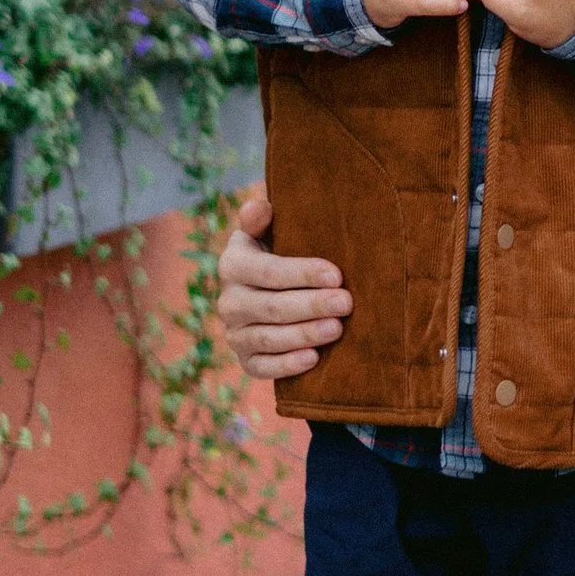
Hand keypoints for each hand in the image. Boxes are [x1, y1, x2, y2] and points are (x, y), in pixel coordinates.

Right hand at [216, 185, 351, 380]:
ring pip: (268, 338)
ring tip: (337, 328)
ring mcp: (234, 334)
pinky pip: (261, 368)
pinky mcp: (245, 359)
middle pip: (272, 307)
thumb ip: (261, 218)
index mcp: (233, 265)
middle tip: (346, 303)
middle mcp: (228, 301)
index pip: (269, 271)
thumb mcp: (267, 231)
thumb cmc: (278, 252)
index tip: (337, 275)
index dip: (303, 274)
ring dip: (304, 334)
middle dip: (311, 305)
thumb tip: (260, 207)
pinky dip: (287, 365)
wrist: (267, 290)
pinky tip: (314, 358)